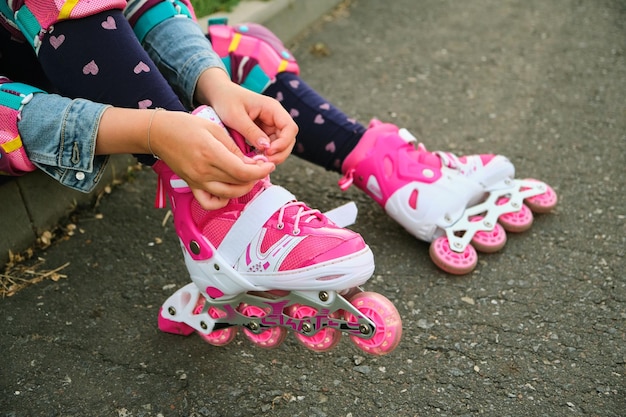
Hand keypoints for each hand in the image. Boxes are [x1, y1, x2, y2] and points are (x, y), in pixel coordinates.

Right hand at [96, 107, 274, 209]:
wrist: (158, 132)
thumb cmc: (184, 125)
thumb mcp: (214, 128)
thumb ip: (233, 147)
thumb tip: (250, 161)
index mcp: (211, 154)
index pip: (242, 171)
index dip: (260, 171)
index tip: (268, 165)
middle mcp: (204, 171)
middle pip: (238, 184)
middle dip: (255, 178)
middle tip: (262, 168)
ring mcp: (197, 181)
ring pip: (228, 195)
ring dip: (244, 188)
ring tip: (249, 177)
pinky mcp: (191, 185)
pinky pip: (209, 202)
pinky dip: (222, 201)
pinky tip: (229, 190)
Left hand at [194, 68, 297, 164]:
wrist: (219, 95)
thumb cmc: (226, 101)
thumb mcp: (236, 116)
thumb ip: (251, 132)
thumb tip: (266, 148)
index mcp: (273, 108)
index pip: (290, 128)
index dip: (284, 142)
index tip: (268, 152)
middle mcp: (275, 117)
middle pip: (288, 139)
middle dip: (280, 152)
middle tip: (265, 162)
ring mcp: (270, 125)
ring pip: (281, 145)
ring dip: (274, 155)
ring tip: (259, 162)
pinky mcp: (264, 132)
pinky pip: (270, 146)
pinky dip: (265, 154)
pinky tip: (255, 158)